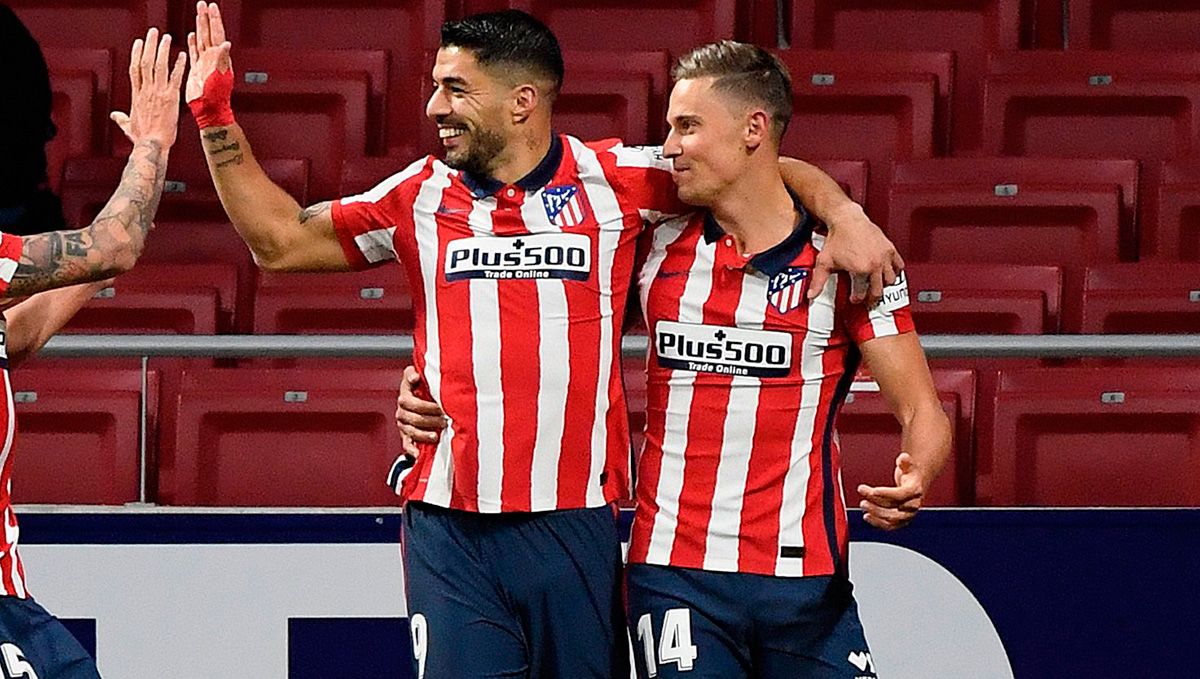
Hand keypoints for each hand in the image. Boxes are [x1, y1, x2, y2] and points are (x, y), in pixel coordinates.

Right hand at [110, 28, 185, 146]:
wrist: (152, 145)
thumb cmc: (142, 138)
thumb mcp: (128, 126)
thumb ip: (121, 118)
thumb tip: (114, 116)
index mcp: (136, 95)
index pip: (135, 69)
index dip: (137, 54)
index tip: (139, 42)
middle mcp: (146, 90)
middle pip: (145, 62)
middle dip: (149, 45)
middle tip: (153, 32)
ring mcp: (158, 93)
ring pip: (159, 66)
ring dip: (163, 50)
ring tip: (166, 38)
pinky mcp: (171, 98)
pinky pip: (175, 78)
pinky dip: (179, 65)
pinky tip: (183, 55)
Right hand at [186, 1, 232, 103]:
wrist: (208, 110)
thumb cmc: (217, 96)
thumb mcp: (221, 76)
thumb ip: (223, 59)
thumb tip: (227, 43)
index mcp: (219, 58)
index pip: (217, 33)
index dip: (214, 20)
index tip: (212, 7)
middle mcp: (212, 58)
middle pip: (209, 33)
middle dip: (206, 17)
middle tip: (202, 4)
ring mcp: (205, 63)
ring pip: (202, 39)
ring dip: (200, 26)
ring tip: (198, 13)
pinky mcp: (196, 69)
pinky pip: (194, 52)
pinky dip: (193, 42)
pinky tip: (192, 35)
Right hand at [395, 366, 447, 455]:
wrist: (418, 394)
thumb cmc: (420, 384)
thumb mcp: (415, 374)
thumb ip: (412, 373)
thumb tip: (414, 377)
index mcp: (404, 396)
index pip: (411, 403)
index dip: (426, 406)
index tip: (440, 407)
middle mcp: (401, 411)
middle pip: (413, 418)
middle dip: (430, 420)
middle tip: (444, 420)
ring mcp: (403, 424)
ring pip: (411, 431)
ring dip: (423, 435)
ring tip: (436, 436)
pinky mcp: (405, 435)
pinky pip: (406, 444)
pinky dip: (412, 450)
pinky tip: (418, 454)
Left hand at [808, 203, 903, 305]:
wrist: (847, 219)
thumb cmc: (837, 238)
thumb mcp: (824, 262)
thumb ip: (818, 281)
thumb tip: (812, 295)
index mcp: (861, 270)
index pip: (862, 294)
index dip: (856, 299)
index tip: (854, 299)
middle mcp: (875, 264)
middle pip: (878, 291)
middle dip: (871, 297)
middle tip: (867, 298)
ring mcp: (884, 257)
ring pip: (891, 280)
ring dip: (883, 285)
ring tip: (876, 286)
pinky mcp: (890, 249)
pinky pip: (899, 266)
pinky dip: (895, 272)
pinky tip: (887, 273)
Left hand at [857, 452, 925, 529]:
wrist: (916, 486)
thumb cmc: (910, 475)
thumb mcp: (909, 464)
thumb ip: (905, 461)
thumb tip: (903, 458)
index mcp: (915, 491)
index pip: (901, 494)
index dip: (886, 493)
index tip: (873, 491)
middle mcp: (913, 505)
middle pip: (893, 506)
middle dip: (876, 500)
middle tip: (862, 491)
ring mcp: (907, 516)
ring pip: (890, 519)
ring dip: (875, 513)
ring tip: (863, 504)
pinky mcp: (901, 522)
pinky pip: (889, 526)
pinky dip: (877, 523)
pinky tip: (866, 516)